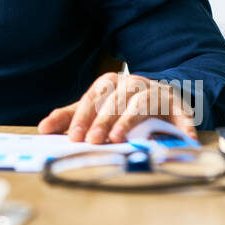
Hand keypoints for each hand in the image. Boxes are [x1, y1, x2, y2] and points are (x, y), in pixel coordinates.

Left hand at [37, 72, 197, 143]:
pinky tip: (181, 139)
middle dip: (102, 121)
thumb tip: (42, 129)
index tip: (75, 137)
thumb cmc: (121, 105)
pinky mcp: (176, 102)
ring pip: (141, 101)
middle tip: (93, 141)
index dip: (82, 117)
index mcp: (109, 83)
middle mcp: (132, 83)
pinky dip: (181, 125)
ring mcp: (155, 90)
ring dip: (129, 120)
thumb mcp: (95, 109)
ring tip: (119, 138)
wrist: (160, 95)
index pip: (93, 98)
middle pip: (115, 100)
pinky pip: (179, 111)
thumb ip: (70, 117)